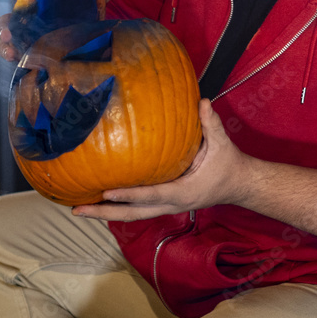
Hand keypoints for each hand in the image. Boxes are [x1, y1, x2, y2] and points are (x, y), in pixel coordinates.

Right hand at [0, 0, 114, 61]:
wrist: (85, 39)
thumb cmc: (80, 14)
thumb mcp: (90, 4)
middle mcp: (26, 16)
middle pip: (9, 15)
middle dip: (6, 22)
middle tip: (10, 30)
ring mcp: (24, 35)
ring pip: (6, 36)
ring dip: (5, 42)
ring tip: (11, 51)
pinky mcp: (27, 52)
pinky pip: (12, 53)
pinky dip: (11, 55)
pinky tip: (16, 59)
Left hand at [72, 100, 255, 221]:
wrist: (239, 185)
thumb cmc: (229, 165)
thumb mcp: (222, 144)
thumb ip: (211, 123)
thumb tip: (203, 102)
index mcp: (181, 193)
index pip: (150, 195)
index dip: (128, 195)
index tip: (106, 193)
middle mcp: (170, 205)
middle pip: (132, 214)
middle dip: (103, 213)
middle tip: (77, 211)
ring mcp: (166, 207)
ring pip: (132, 215)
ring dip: (106, 213)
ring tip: (80, 208)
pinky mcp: (164, 205)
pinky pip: (137, 209)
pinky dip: (118, 207)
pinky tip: (102, 200)